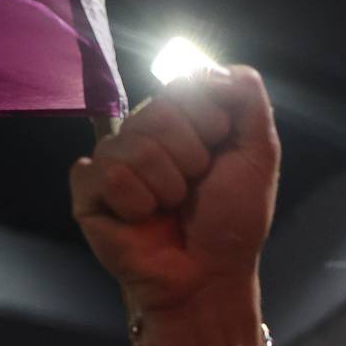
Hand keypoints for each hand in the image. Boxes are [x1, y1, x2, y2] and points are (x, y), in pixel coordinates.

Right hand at [70, 66, 279, 320]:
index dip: (207, 120)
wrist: (209, 276)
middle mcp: (143, 135)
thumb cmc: (232, 223)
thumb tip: (226, 69)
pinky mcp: (88, 191)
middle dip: (188, 157)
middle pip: (156, 111)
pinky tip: (141, 220)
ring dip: (166, 185)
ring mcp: (112, 162)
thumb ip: (249, 104)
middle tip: (193, 190)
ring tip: (170, 209)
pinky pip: (106, 173)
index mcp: (181, 123)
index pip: (182, 84)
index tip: (218, 152)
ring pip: (132, 144)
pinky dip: (134, 202)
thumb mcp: (257, 156)